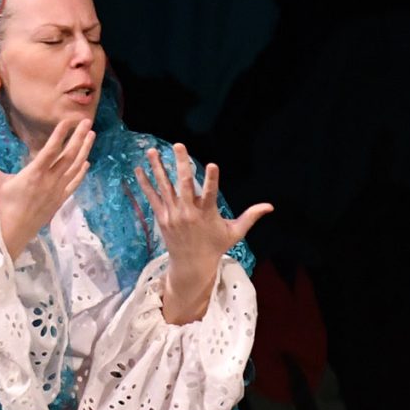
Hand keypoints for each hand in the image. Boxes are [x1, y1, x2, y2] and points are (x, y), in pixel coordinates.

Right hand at [0, 118, 93, 254]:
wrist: (12, 233)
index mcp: (33, 174)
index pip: (50, 150)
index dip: (60, 134)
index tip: (68, 121)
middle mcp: (49, 181)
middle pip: (68, 156)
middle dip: (78, 137)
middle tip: (86, 121)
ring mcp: (57, 191)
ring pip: (75, 167)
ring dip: (84, 150)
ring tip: (92, 135)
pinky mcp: (59, 201)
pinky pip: (74, 183)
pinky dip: (81, 172)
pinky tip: (86, 162)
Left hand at [136, 143, 271, 323]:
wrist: (191, 264)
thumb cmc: (215, 246)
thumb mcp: (235, 233)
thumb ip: (251, 216)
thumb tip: (270, 206)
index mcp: (207, 215)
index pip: (211, 194)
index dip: (212, 179)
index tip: (213, 165)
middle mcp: (188, 213)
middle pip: (184, 184)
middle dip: (181, 164)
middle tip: (179, 145)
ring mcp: (173, 214)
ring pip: (164, 187)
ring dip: (158, 168)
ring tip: (152, 150)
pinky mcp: (162, 217)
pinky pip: (152, 197)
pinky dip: (145, 183)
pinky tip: (139, 169)